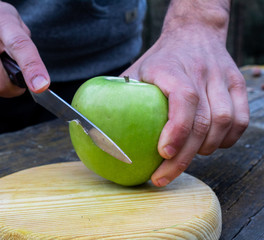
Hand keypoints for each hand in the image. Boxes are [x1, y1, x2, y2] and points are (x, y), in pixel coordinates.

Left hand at [121, 1, 248, 186]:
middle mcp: (201, 73)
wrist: (194, 33)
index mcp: (172, 69)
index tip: (164, 154)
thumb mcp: (136, 69)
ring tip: (182, 160)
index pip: (184, 99)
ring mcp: (222, 79)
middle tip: (162, 177)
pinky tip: (207, 146)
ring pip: (225, 123)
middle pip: (203, 121)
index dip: (177, 129)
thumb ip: (121, 95)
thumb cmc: (161, 58)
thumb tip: (95, 126)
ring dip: (204, 149)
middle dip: (183, 158)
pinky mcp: (237, 85)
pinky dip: (225, 140)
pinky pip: (240, 120)